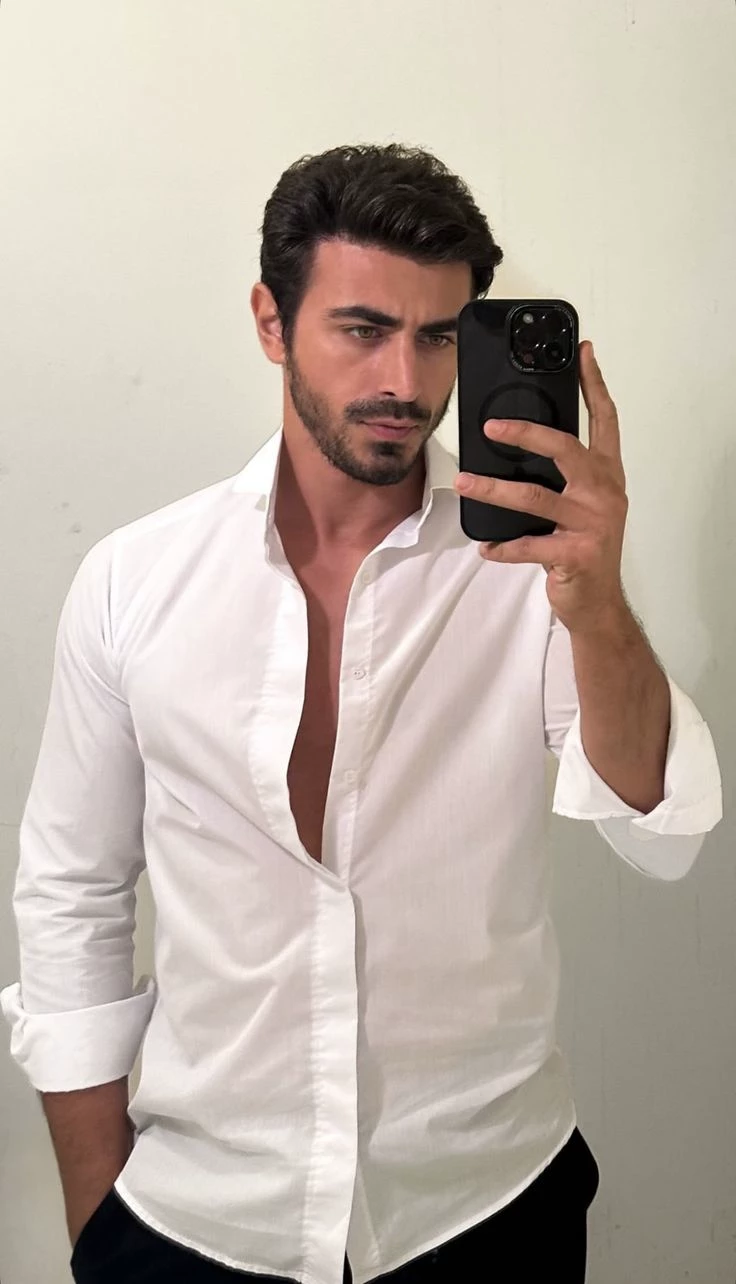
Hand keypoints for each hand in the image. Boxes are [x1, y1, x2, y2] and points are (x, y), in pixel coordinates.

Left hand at [454, 341, 628, 632]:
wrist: (599, 604)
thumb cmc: (583, 549)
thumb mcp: (581, 506)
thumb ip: (562, 477)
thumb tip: (513, 448)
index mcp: (607, 475)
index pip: (605, 420)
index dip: (595, 384)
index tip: (583, 352)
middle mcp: (605, 493)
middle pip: (566, 449)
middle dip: (527, 433)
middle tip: (491, 426)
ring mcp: (594, 524)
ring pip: (536, 498)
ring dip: (493, 490)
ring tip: (463, 483)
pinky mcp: (577, 554)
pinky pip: (530, 545)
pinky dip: (503, 547)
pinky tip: (485, 547)